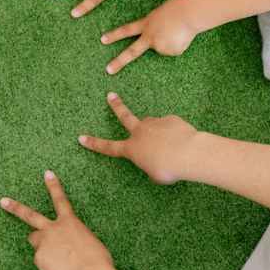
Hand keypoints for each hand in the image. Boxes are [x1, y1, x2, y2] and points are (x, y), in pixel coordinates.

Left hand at [0, 171, 114, 269]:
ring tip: (56, 257)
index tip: (47, 173)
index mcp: (70, 223)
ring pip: (35, 241)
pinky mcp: (39, 258)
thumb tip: (68, 246)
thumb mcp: (91, 244)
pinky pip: (41, 261)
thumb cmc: (98, 262)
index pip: (60, 200)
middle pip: (30, 215)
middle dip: (15, 207)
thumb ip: (75, 239)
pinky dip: (48, 265)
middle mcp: (53, 229)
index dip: (53, 186)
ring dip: (40, 245)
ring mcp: (44, 242)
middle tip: (2, 201)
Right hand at [78, 93, 199, 184]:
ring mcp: (155, 123)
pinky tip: (182, 142)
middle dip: (116, 106)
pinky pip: (170, 127)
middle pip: (125, 116)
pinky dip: (174, 134)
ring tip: (170, 145)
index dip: (94, 143)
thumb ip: (150, 165)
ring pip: (152, 126)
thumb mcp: (156, 175)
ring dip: (157, 133)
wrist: (188, 153)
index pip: (108, 147)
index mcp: (132, 149)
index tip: (81, 137)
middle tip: (110, 95)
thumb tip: (154, 157)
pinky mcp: (170, 119)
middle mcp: (140, 132)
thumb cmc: (169, 168)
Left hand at [101, 0, 199, 73]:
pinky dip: (179, 44)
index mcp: (146, 24)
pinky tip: (183, 36)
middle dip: (119, 61)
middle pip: (132, 52)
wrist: (188, 13)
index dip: (114, 35)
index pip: (126, 30)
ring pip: (164, 48)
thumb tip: (159, 44)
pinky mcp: (171, 51)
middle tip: (108, 70)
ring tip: (178, 31)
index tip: (102, 40)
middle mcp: (150, 37)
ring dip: (172, 41)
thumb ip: (155, 28)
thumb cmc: (177, 9)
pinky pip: (174, 50)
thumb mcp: (160, 15)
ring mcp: (159, 46)